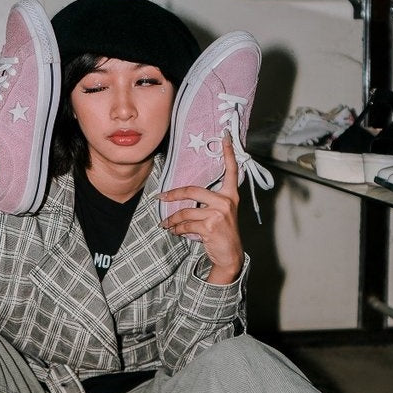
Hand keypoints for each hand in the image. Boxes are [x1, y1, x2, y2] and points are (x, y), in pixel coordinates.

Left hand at [158, 131, 244, 283]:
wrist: (230, 255)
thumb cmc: (222, 232)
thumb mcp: (221, 213)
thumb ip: (209, 201)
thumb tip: (184, 194)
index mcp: (230, 195)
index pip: (231, 170)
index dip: (228, 152)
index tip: (225, 136)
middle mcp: (226, 201)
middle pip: (192, 191)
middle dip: (172, 195)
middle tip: (160, 198)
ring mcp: (219, 213)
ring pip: (185, 212)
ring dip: (172, 220)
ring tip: (166, 224)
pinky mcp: (210, 226)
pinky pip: (186, 224)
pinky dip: (177, 229)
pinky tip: (175, 232)